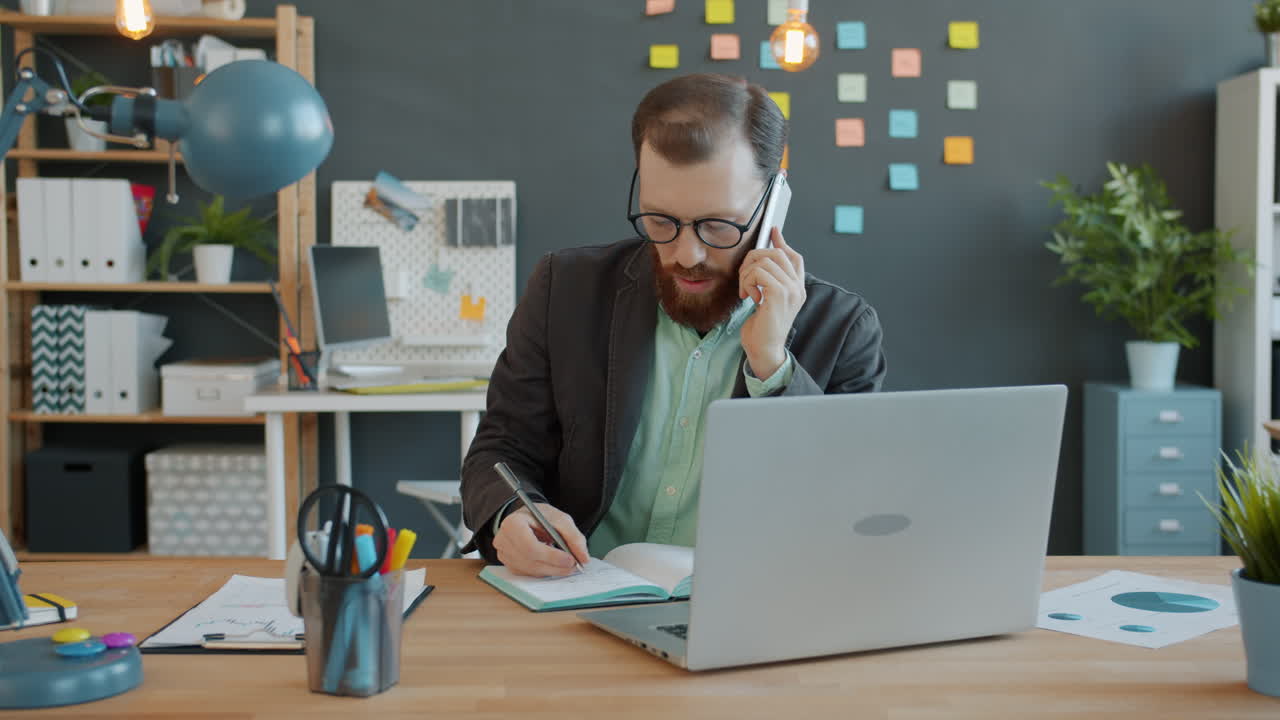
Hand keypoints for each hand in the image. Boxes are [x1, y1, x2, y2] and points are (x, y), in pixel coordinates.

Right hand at [493, 503, 589, 576]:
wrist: (528, 519)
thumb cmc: (541, 517)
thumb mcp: (560, 519)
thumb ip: (573, 536)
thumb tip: (584, 557)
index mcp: (512, 523)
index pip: (530, 545)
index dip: (551, 556)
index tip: (570, 559)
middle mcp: (503, 540)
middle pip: (530, 561)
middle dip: (555, 566)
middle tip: (574, 566)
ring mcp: (504, 554)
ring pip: (530, 570)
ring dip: (552, 571)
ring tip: (568, 566)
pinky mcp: (509, 565)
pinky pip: (529, 574)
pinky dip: (544, 572)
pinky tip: (555, 566)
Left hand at [739, 227, 805, 377]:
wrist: (764, 349)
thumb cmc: (762, 328)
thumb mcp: (767, 300)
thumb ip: (768, 281)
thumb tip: (761, 261)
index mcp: (797, 289)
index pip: (794, 257)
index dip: (782, 242)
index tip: (773, 231)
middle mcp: (797, 288)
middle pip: (777, 253)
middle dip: (754, 259)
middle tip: (744, 277)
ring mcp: (790, 290)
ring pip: (765, 261)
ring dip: (747, 273)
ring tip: (746, 290)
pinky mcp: (778, 294)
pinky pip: (759, 273)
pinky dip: (748, 282)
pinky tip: (748, 297)